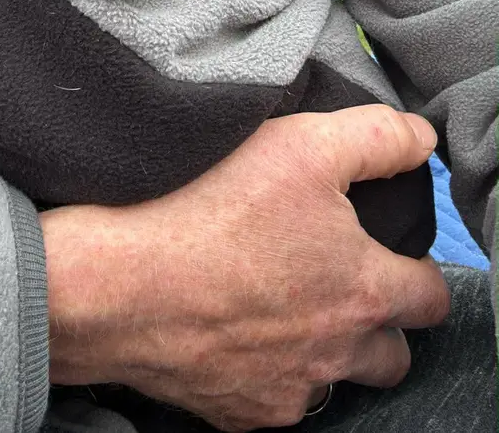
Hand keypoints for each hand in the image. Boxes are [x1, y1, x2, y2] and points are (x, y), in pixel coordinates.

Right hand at [41, 106, 449, 430]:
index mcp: (362, 292)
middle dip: (378, 323)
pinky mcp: (235, 412)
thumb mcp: (304, 145)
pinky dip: (265, 370)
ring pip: (330, 381)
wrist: (114, 282)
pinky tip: (231, 327)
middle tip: (337, 280)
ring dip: (322, 351)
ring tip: (280, 303)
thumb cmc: (209, 207)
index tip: (392, 253)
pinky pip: (271, 398)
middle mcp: (333, 354)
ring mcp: (283, 391)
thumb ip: (377, 138)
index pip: (430, 298)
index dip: (419, 271)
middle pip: (391, 357)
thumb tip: (420, 140)